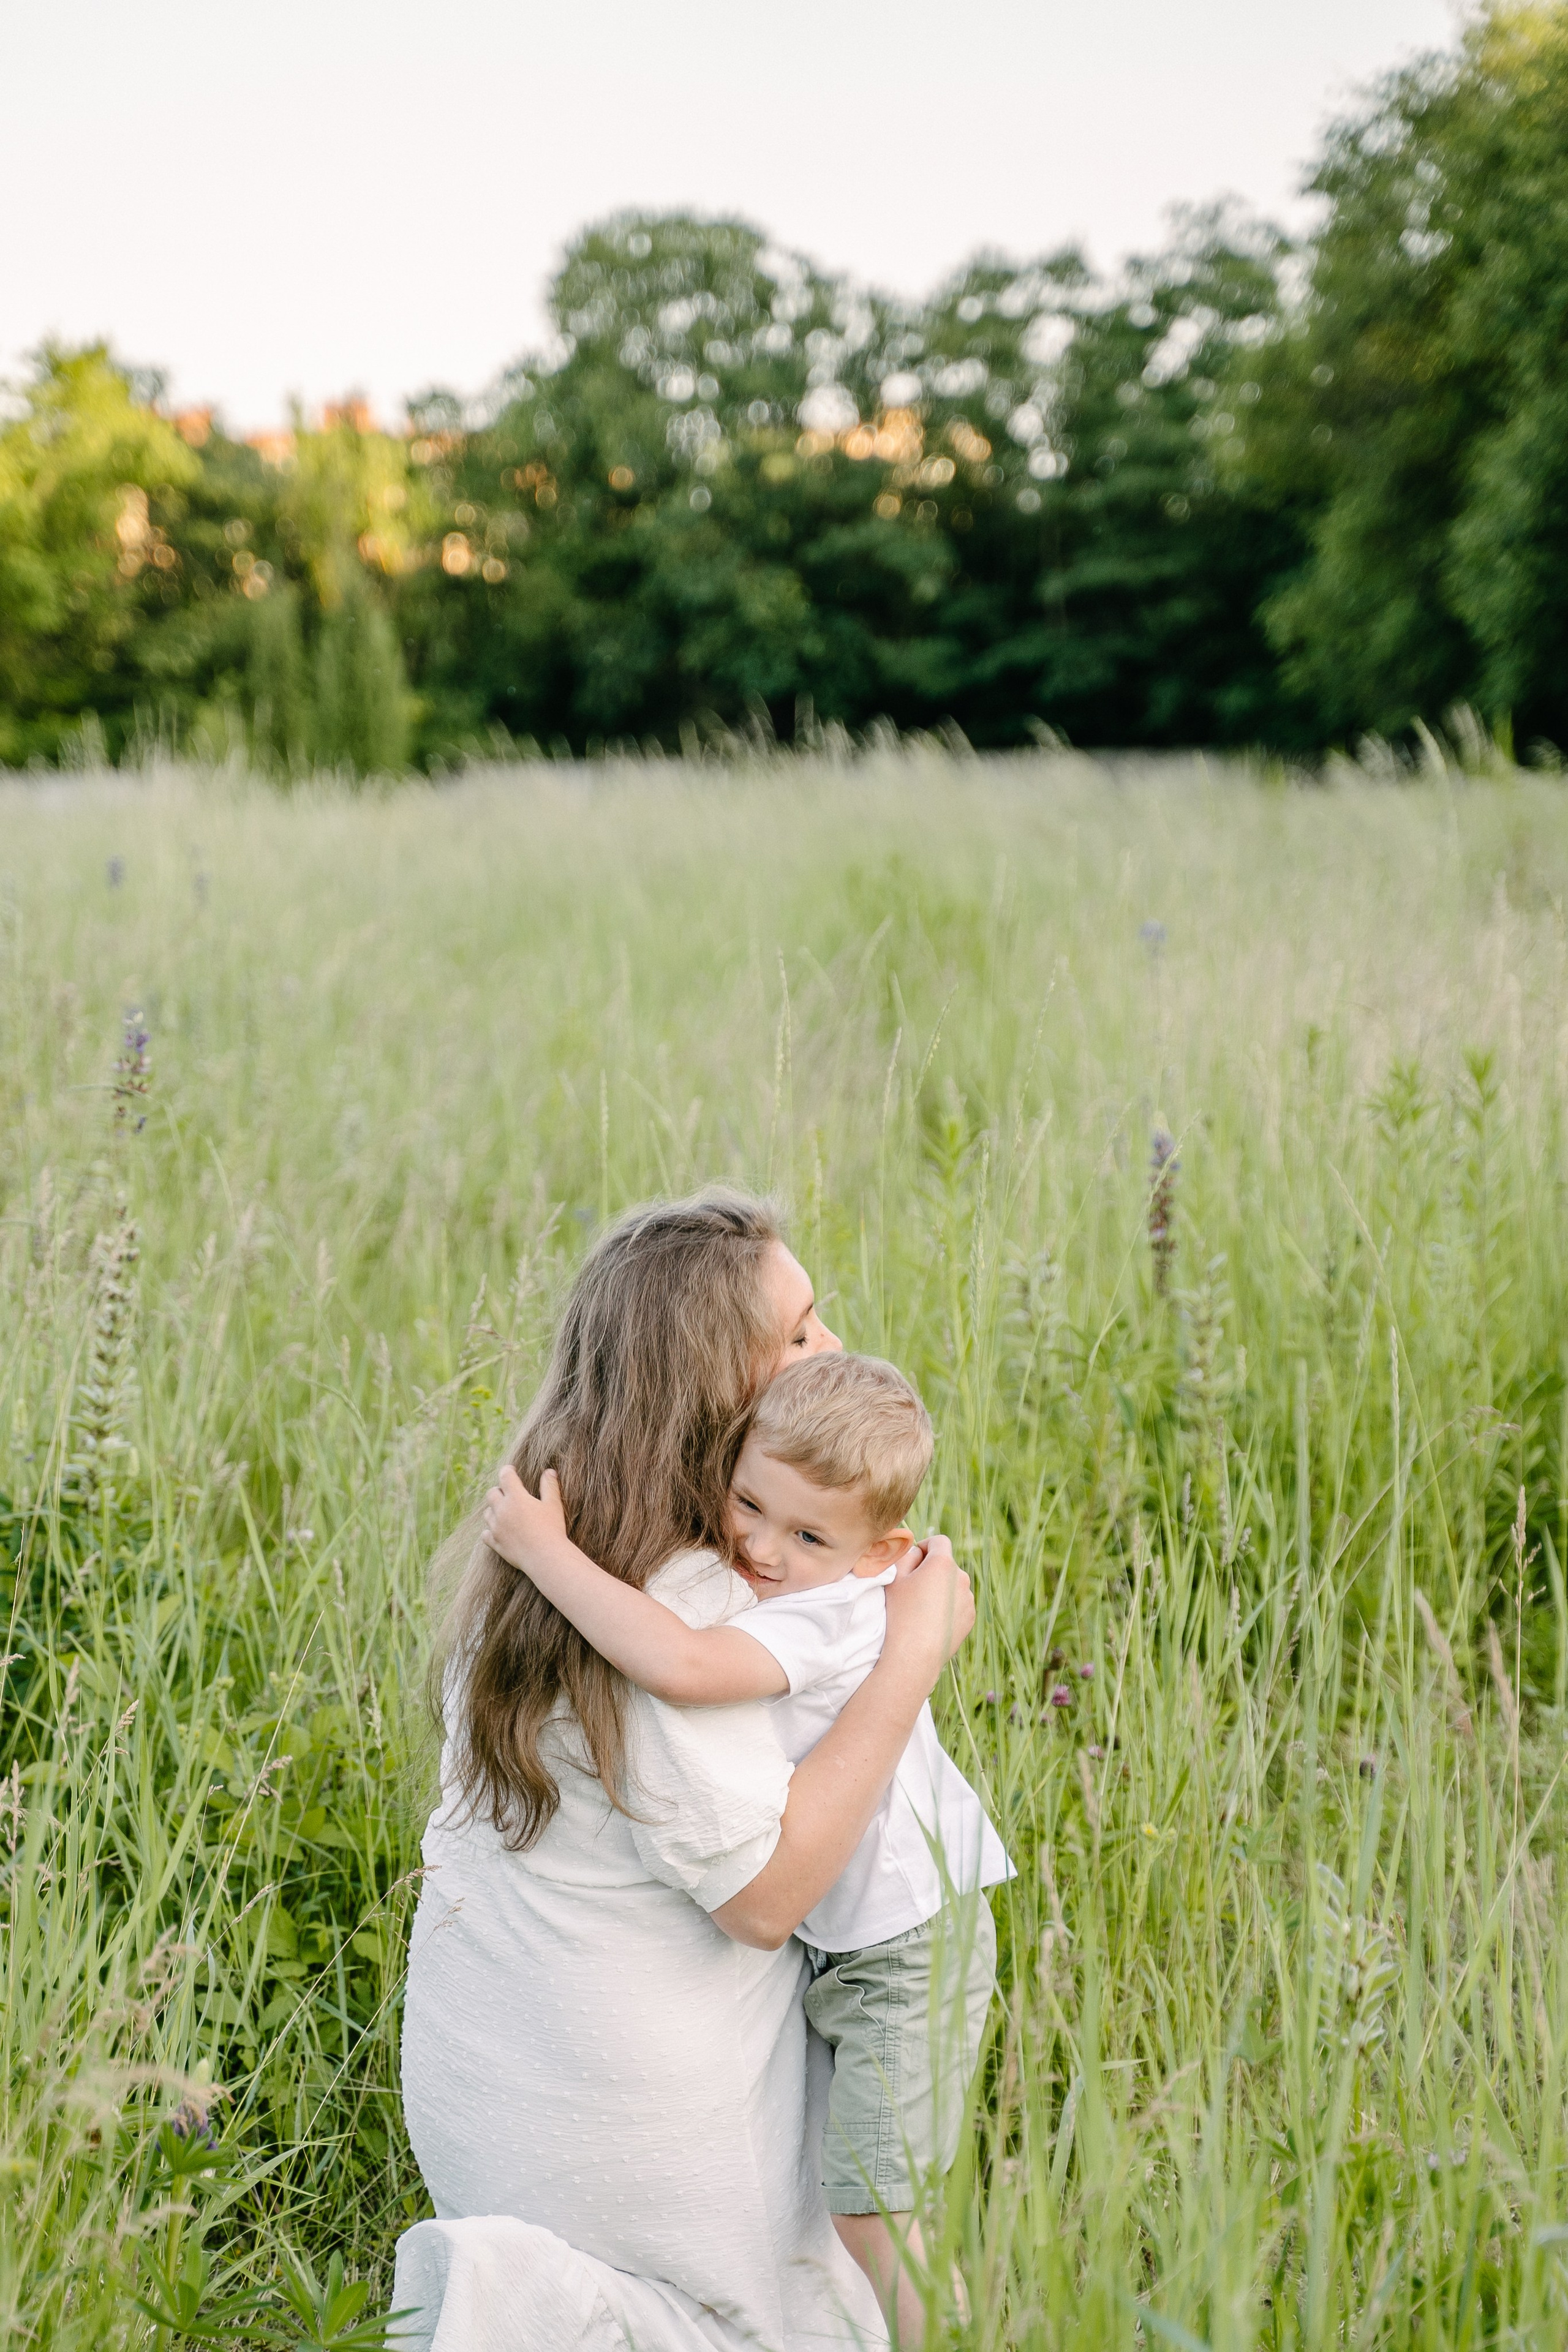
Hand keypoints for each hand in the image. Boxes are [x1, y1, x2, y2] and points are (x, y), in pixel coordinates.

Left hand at [482, 1464, 568, 1575]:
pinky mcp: (495, 1543)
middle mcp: (502, 1510)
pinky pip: (485, 1534)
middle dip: (499, 1491)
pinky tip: (498, 1531)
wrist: (546, 1557)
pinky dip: (490, 1531)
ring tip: (505, 1513)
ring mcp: (496, 1528)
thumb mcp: (553, 1504)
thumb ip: (549, 1486)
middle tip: (509, 1494)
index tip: (512, 1471)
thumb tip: (549, 1471)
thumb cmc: (552, 1529)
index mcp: (516, 1497)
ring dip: (494, 1510)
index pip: (505, 1476)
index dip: (508, 1471)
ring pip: (487, 1513)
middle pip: (491, 1493)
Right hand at [881, 1534, 973, 1679]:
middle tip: (913, 1589)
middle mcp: (961, 1578)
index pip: (939, 1541)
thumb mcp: (895, 1578)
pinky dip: (948, 1606)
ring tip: (922, 1609)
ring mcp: (968, 1598)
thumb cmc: (900, 1614)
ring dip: (941, 1589)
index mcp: (943, 1563)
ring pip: (953, 1585)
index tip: (913, 1562)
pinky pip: (958, 1603)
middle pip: (946, 1565)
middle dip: (932, 1571)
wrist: (914, 1655)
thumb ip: (906, 1555)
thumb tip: (917, 1551)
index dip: (924, 1547)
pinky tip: (932, 1621)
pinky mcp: (970, 1616)